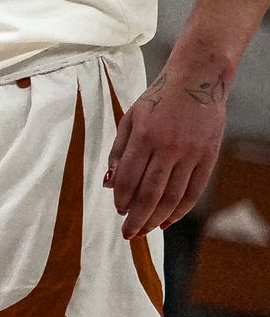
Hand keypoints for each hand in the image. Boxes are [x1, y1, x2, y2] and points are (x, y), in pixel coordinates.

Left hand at [108, 57, 227, 237]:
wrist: (197, 82)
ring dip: (156, 218)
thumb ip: (119, 150)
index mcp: (145, 135)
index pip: (130, 177)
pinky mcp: (208, 158)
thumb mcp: (131, 118)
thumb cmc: (158, 100)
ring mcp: (191, 154)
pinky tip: (167, 221)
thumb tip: (109, 183)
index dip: (122, 199)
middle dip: (137, 217)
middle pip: (150, 193)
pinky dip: (180, 210)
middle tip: (128, 234)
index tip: (117, 211)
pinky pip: (193, 192)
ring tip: (145, 230)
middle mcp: (168, 147)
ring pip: (172, 197)